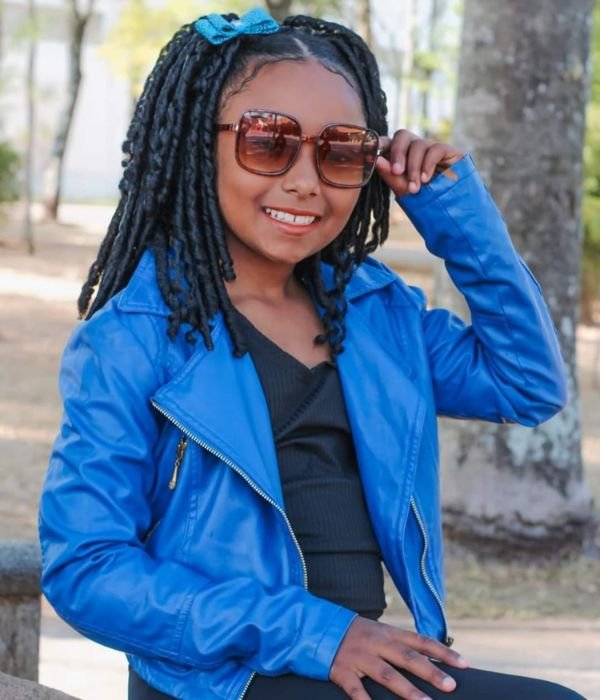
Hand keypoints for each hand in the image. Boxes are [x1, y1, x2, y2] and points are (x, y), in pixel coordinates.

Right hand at [330, 617, 468, 699]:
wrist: (317, 627)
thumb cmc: (354, 634)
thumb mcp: (378, 631)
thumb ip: (399, 644)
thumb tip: (428, 658)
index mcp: (388, 632)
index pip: (421, 641)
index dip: (443, 652)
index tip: (464, 664)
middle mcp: (376, 643)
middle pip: (407, 657)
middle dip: (430, 672)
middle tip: (450, 686)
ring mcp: (359, 656)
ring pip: (386, 674)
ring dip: (407, 691)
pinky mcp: (342, 670)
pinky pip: (356, 690)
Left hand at [376, 130, 463, 197]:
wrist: (449, 210)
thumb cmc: (423, 199)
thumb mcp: (403, 188)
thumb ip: (390, 175)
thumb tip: (377, 160)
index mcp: (401, 155)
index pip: (389, 141)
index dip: (380, 144)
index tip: (373, 155)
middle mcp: (415, 148)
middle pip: (402, 135)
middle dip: (398, 153)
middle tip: (397, 172)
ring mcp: (431, 147)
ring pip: (418, 144)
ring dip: (414, 167)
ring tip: (415, 188)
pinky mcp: (448, 151)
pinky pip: (435, 149)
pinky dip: (428, 164)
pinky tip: (426, 180)